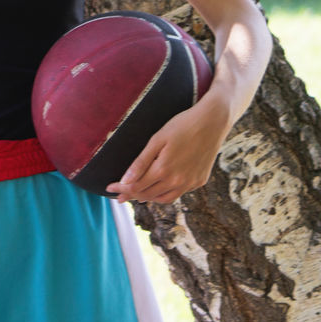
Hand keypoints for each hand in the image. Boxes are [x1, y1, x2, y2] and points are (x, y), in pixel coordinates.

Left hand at [104, 98, 231, 203]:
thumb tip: (125, 181)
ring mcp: (190, 183)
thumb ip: (140, 163)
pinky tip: (158, 188)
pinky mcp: (199, 181)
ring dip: (148, 198)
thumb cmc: (181, 126)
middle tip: (118, 194)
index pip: (136, 186)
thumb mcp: (156, 140)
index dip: (121, 189)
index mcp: (164, 170)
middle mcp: (178, 181)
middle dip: (131, 194)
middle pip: (148, 194)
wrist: (212, 123)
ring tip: (136, 194)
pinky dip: (164, 194)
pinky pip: (178, 194)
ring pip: (164, 199)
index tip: (108, 189)